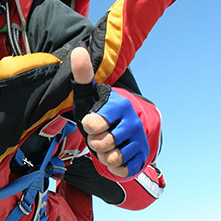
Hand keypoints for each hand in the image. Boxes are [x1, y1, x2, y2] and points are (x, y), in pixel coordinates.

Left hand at [71, 47, 148, 177]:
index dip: (89, 125)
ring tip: (105, 144)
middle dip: (95, 141)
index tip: (92, 121)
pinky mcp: (142, 158)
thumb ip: (82, 74)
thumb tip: (78, 51)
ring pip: (112, 157)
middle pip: (102, 143)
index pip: (94, 124)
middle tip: (98, 134)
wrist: (117, 129)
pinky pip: (123, 169)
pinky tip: (114, 156)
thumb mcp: (87, 94)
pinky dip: (114, 166)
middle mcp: (133, 123)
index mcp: (120, 106)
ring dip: (103, 154)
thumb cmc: (97, 110)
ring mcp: (139, 141)